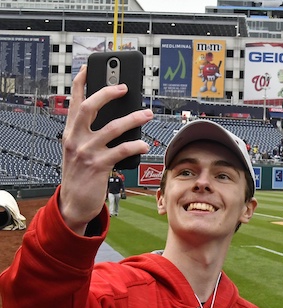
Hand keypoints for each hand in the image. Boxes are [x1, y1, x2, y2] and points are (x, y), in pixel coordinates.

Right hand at [59, 65, 152, 233]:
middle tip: (125, 87)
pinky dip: (135, 145)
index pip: (73, 100)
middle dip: (108, 93)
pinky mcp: (98, 166)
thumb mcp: (81, 150)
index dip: (81, 82)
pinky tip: (145, 144)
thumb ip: (93, 133)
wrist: (74, 202)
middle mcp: (75, 138)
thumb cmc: (83, 173)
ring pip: (112, 128)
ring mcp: (86, 152)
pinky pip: (121, 151)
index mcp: (70, 131)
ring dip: (133, 119)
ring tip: (147, 114)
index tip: (90, 66)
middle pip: (90, 107)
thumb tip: (121, 117)